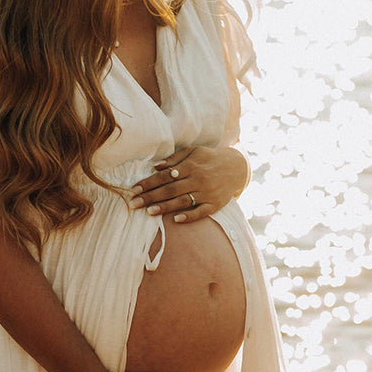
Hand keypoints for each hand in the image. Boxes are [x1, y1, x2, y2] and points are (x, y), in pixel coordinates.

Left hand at [128, 145, 248, 222]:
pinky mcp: (215, 205)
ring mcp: (207, 193)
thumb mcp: (194, 151)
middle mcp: (198, 180)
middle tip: (133, 203)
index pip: (165, 176)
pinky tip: (175, 220)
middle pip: (170, 189)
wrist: (237, 167)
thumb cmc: (210, 158)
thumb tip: (155, 166)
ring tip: (149, 212)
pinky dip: (188, 216)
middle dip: (150, 196)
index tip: (134, 189)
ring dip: (165, 207)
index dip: (148, 182)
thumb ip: (175, 158)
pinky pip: (200, 212)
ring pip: (182, 201)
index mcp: (191, 166)